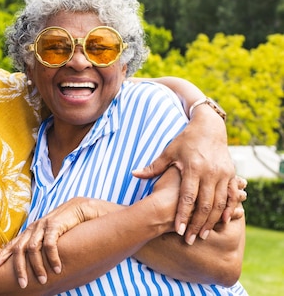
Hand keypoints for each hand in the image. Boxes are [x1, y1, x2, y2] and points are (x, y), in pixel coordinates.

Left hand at [0, 197, 104, 287]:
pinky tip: (57, 269)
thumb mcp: (51, 237)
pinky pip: (49, 244)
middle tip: (22, 285)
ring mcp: (43, 225)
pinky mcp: (55, 224)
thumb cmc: (69, 225)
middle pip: (18, 249)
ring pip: (32, 249)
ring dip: (37, 267)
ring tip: (43, 280)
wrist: (84, 209)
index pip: (12, 245)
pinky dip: (52, 258)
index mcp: (31, 232)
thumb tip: (36, 263)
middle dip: (18, 268)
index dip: (1, 256)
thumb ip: (42, 246)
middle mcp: (34, 228)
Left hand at [133, 109, 236, 244]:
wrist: (209, 127)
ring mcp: (223, 174)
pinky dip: (229, 210)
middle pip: (205, 205)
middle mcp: (210, 172)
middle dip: (198, 224)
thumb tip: (134, 174)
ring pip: (220, 204)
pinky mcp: (232, 174)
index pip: (188, 197)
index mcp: (193, 168)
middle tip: (191, 240)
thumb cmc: (186, 140)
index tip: (178, 230)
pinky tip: (222, 222)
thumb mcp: (169, 151)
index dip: (183, 214)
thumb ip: (154, 167)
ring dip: (212, 221)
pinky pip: (232, 196)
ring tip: (203, 235)